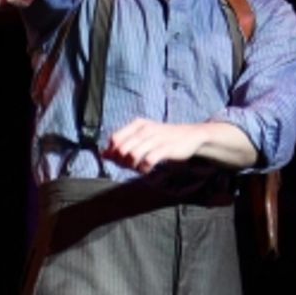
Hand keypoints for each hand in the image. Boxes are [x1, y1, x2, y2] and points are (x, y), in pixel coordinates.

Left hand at [105, 118, 257, 172]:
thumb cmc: (165, 138)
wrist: (191, 136)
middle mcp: (145, 129)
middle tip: (131, 167)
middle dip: (122, 162)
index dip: (114, 153)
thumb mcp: (143, 138)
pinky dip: (144, 168)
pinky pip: (148, 160)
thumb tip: (103, 154)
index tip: (121, 161)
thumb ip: (124, 145)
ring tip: (139, 168)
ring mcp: (155, 138)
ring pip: (132, 155)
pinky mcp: (165, 148)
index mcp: (137, 124)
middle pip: (122, 149)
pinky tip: (148, 169)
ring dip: (132, 166)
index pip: (115, 140)